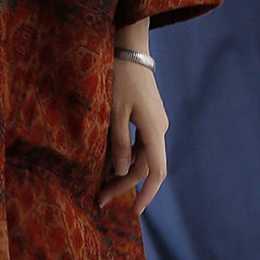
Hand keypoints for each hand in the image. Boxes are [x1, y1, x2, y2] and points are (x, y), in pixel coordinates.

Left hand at [99, 59, 168, 214]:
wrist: (129, 48)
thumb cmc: (119, 77)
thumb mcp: (114, 111)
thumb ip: (119, 143)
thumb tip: (124, 172)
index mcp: (155, 130)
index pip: (155, 172)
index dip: (146, 194)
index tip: (133, 211)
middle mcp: (159, 129)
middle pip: (146, 166)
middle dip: (124, 185)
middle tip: (100, 199)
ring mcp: (155, 122)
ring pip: (143, 155)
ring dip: (124, 171)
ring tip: (101, 184)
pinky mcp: (148, 115)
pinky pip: (140, 143)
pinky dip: (126, 156)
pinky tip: (109, 162)